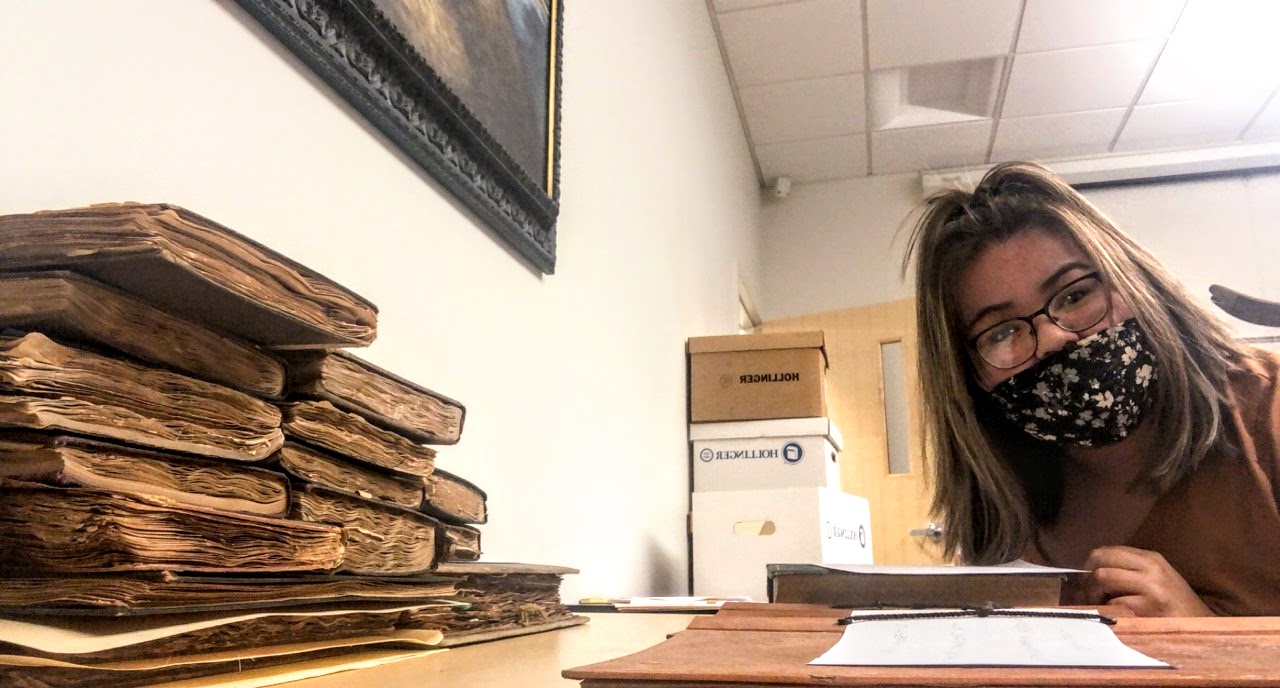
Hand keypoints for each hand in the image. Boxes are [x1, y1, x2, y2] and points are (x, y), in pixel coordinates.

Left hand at [1069, 546, 1213, 616]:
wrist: (1204, 630)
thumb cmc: (1176, 607)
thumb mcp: (1156, 580)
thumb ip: (1129, 572)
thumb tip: (1089, 574)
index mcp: (1151, 558)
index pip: (1106, 551)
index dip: (1087, 565)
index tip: (1082, 581)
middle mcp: (1151, 567)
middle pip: (1100, 559)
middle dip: (1085, 577)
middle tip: (1083, 594)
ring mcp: (1151, 586)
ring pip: (1103, 577)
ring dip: (1092, 594)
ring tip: (1095, 606)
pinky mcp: (1150, 607)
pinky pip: (1114, 603)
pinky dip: (1107, 610)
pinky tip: (1111, 617)